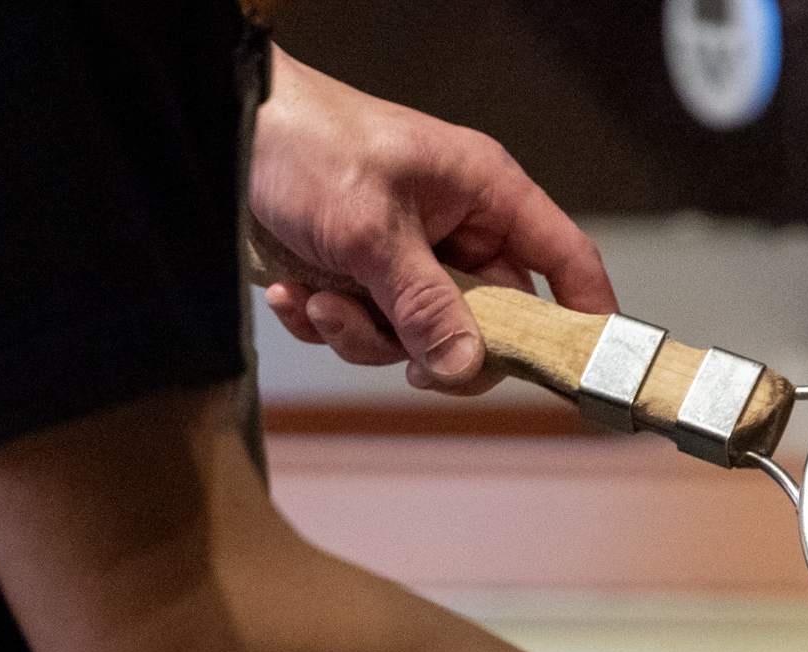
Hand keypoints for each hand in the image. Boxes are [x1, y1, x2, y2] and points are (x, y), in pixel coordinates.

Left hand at [249, 47, 615, 391]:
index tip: (585, 371)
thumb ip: (423, 305)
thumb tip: (465, 367)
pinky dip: (327, 323)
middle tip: (399, 352)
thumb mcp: (369, 230)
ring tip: (318, 301)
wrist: (221, 124)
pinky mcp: (365, 275)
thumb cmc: (303, 141)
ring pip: (421, 336)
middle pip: (489, 322)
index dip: (586, 316)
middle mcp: (457, 229)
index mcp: (485, 195)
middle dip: (430, 342)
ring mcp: (412, 256)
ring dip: (363, 334)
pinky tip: (294, 293)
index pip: (566, 260)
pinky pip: (369, 328)